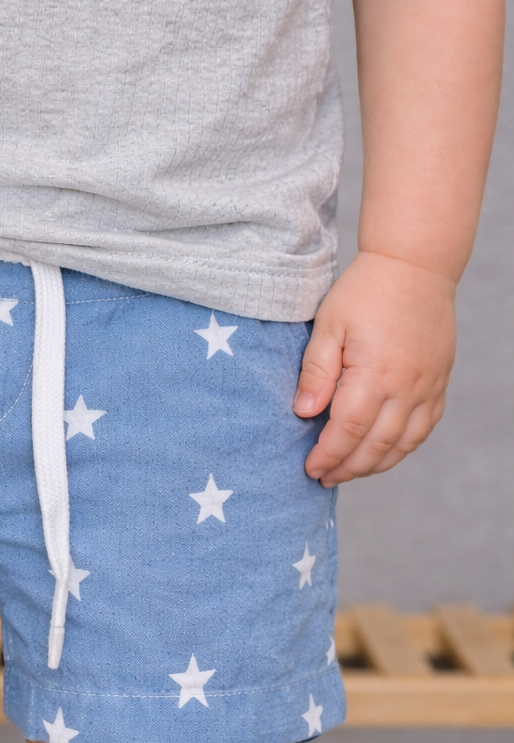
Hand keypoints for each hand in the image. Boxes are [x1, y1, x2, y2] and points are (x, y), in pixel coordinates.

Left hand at [292, 251, 455, 485]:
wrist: (416, 265)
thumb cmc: (365, 291)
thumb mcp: (329, 324)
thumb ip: (316, 371)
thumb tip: (303, 413)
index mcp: (376, 372)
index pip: (349, 430)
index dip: (328, 455)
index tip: (310, 467)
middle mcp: (407, 385)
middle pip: (376, 445)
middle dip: (348, 468)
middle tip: (324, 477)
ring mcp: (428, 386)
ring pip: (404, 443)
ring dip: (375, 465)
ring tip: (349, 472)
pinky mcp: (439, 382)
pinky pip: (424, 428)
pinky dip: (402, 447)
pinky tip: (382, 453)